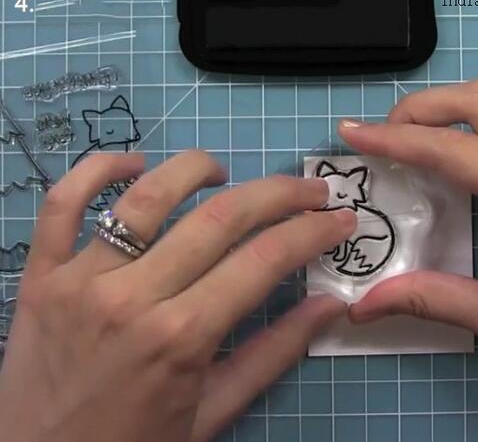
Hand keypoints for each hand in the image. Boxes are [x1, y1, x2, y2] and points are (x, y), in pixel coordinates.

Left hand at [0, 151, 355, 441]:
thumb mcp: (214, 410)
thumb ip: (275, 353)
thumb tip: (331, 305)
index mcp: (183, 337)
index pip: (265, 260)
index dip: (312, 231)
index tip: (340, 219)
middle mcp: (134, 297)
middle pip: (221, 218)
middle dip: (281, 194)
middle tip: (311, 189)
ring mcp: (80, 279)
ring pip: (148, 196)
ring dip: (197, 170)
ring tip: (226, 174)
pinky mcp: (40, 274)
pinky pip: (62, 203)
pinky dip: (97, 170)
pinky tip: (135, 165)